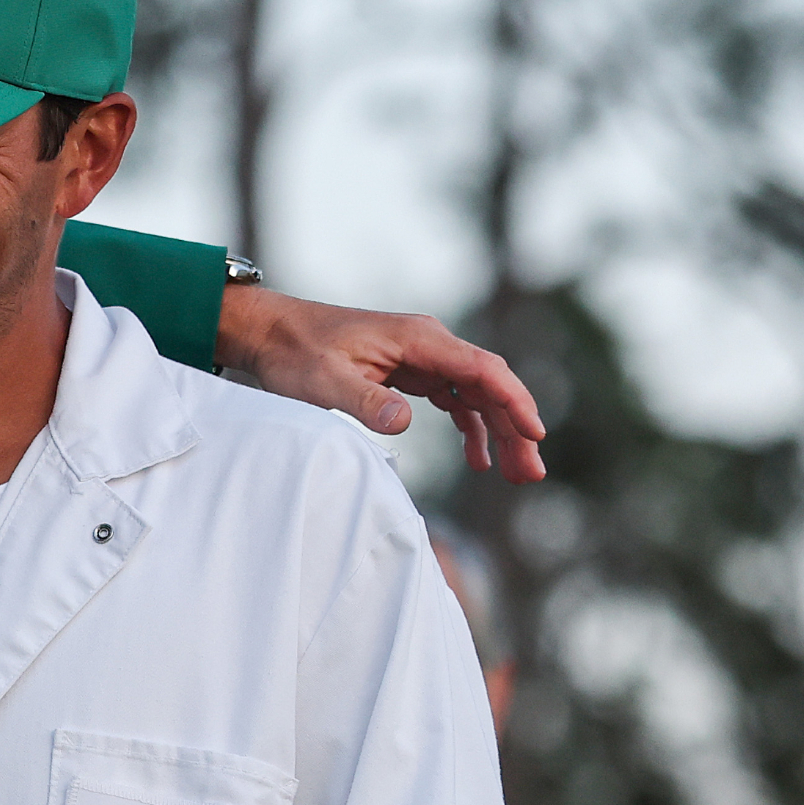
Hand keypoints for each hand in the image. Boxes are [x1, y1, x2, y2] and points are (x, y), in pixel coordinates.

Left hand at [217, 288, 546, 482]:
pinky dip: (470, 427)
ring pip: (475, 395)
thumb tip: (404, 422)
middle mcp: (427, 343)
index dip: (514, 403)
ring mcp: (420, 356)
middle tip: (530, 473)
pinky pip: (452, 398)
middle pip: (488, 385)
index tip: (535, 435)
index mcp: (417, 339)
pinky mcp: (407, 371)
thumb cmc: (293, 352)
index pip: (483, 370)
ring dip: (497, 432)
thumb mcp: (323, 382)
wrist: (269, 331)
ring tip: (514, 473)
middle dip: (514, 428)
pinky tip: (478, 459)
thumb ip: (364, 401)